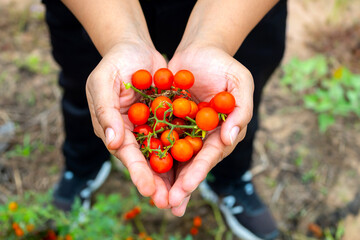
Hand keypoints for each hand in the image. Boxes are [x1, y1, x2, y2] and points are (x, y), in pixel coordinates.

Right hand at [86, 40, 172, 207]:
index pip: (126, 154)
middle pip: (146, 160)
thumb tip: (112, 143)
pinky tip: (199, 162)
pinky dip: (186, 148)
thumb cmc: (115, 63)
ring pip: (163, 153)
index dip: (137, 171)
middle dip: (156, 182)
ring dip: (173, 173)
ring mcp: (150, 126)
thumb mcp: (103, 83)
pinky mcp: (166, 118)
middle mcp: (132, 133)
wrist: (135, 48)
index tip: (148, 189)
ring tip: (184, 192)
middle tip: (169, 202)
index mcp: (113, 128)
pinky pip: (177, 134)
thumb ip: (105, 112)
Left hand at [167, 45, 253, 215]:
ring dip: (165, 178)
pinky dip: (151, 153)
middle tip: (168, 204)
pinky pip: (160, 139)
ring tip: (154, 197)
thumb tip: (231, 137)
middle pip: (192, 164)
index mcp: (223, 132)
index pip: (211, 155)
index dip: (199, 171)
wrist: (199, 52)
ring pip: (174, 158)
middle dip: (181, 185)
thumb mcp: (240, 82)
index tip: (186, 187)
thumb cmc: (224, 66)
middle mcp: (205, 137)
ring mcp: (186, 131)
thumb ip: (241, 109)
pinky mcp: (170, 122)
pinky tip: (140, 168)